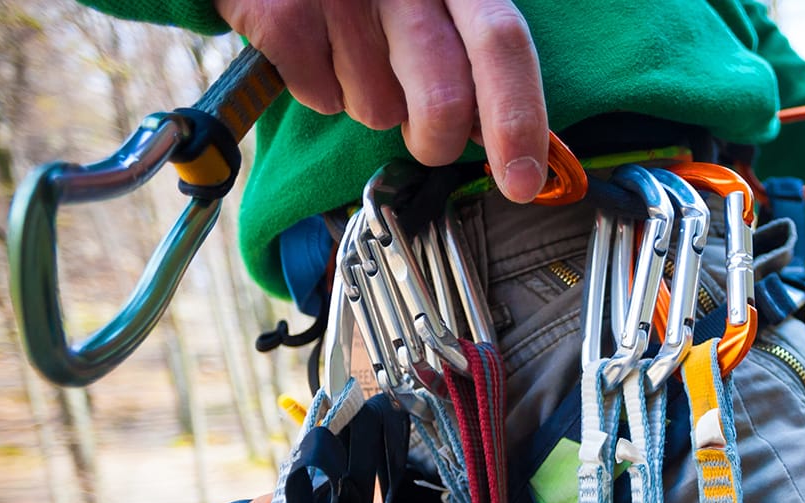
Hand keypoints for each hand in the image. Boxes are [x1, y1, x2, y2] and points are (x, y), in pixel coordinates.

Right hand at [216, 0, 548, 201]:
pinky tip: (318, 46)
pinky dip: (322, 90)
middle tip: (424, 135)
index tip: (522, 184)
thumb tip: (496, 135)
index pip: (503, 43)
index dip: (518, 119)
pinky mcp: (282, 16)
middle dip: (437, 144)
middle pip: (443, 102)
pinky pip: (323, 99)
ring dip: (373, 102)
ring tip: (356, 50)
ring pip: (378, 111)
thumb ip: (473, 51)